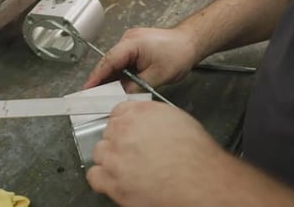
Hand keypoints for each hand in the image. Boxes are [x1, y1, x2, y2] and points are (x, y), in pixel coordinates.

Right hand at [83, 27, 199, 91]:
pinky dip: (120, 73)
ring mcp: (131, 42)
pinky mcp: (136, 47)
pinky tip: (118, 85)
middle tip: (92, 97)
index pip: (108, 61)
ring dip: (111, 77)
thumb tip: (121, 96)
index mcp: (131, 43)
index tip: (87, 89)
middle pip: (109, 62)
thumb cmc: (178, 54)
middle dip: (101, 79)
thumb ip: (136, 87)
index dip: (96, 77)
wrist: (191, 42)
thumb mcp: (157, 76)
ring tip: (104, 94)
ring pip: (116, 62)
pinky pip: (123, 61)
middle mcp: (128, 40)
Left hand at [86, 101, 227, 206]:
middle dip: (118, 142)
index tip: (127, 132)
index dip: (124, 124)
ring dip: (110, 159)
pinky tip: (116, 180)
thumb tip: (145, 121)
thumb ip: (153, 116)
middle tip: (132, 152)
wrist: (198, 180)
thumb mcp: (176, 118)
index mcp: (138, 112)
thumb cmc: (195, 152)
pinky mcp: (111, 181)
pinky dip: (103, 179)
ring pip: (99, 153)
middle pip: (108, 133)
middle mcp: (122, 131)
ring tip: (126, 167)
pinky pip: (94, 176)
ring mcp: (114, 156)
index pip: (118, 112)